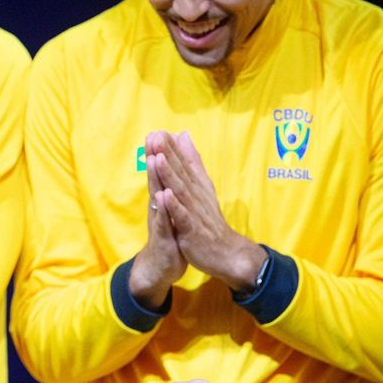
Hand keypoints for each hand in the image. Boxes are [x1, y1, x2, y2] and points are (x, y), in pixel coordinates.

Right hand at [129, 131, 187, 308]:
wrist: (161, 266)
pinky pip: (162, 222)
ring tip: (154, 159)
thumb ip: (169, 188)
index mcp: (163, 199)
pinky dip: (163, 209)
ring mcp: (159, 221)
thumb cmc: (168, 235)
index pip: (162, 172)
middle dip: (154, 158)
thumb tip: (169, 169)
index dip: (162, 152)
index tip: (160, 130)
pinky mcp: (163, 237)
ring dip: (155, 178)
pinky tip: (162, 196)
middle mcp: (158, 207)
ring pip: (157, 197)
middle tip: (151, 136)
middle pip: (155, 179)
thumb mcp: (170, 209)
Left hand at [151, 130, 265, 292]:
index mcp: (195, 186)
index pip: (181, 164)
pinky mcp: (192, 229)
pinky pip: (182, 216)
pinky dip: (174, 206)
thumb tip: (184, 135)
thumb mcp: (201, 186)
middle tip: (156, 136)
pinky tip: (165, 195)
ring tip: (158, 158)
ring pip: (180, 191)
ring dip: (169, 175)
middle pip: (180, 173)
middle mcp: (195, 195)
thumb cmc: (209, 220)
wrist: (225, 252)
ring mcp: (194, 212)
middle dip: (167, 154)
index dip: (170, 148)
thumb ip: (192, 161)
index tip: (158, 131)